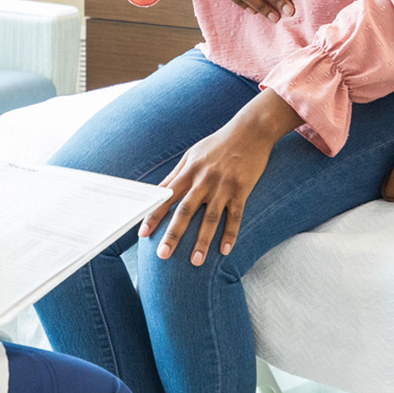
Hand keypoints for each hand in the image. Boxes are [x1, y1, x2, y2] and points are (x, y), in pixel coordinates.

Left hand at [141, 90, 302, 265]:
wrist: (250, 130)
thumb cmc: (217, 144)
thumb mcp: (192, 155)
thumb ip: (175, 175)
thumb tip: (157, 193)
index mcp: (189, 171)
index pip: (167, 197)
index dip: (154, 215)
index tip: (143, 233)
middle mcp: (204, 179)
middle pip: (185, 210)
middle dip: (173, 234)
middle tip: (162, 255)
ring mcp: (224, 185)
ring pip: (210, 217)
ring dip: (202, 241)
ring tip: (196, 262)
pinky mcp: (242, 189)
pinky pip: (235, 215)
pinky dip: (230, 233)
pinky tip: (225, 251)